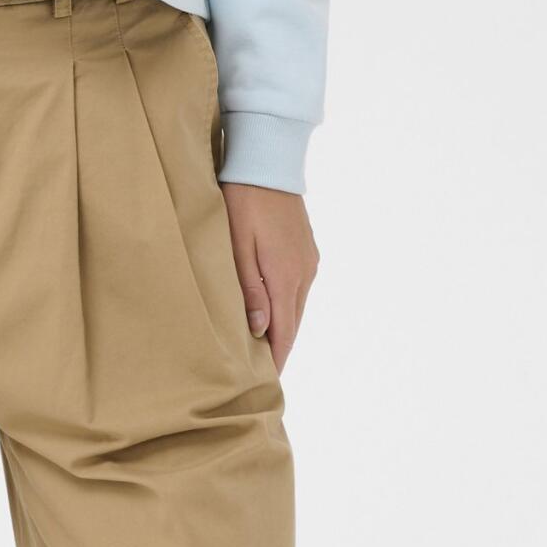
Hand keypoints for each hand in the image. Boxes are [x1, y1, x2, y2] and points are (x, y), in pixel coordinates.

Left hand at [221, 182, 319, 370]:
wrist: (267, 164)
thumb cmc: (243, 203)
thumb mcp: (237, 247)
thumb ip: (249, 290)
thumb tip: (261, 330)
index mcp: (285, 276)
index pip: (284, 331)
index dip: (276, 359)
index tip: (266, 382)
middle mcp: (304, 273)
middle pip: (294, 323)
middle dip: (280, 348)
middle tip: (262, 373)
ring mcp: (309, 261)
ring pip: (297, 306)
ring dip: (284, 327)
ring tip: (265, 348)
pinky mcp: (308, 251)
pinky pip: (299, 289)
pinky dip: (287, 306)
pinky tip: (273, 312)